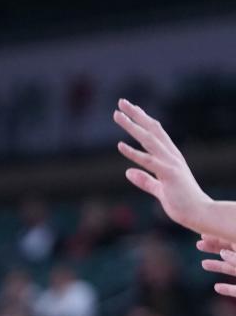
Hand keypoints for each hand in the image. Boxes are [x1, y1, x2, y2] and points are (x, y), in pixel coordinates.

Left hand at [113, 99, 211, 232]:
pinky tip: (120, 145)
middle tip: (120, 102)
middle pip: (151, 130)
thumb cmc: (182, 203)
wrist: (199, 213)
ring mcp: (170, 163)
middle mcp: (170, 155)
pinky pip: (149, 161)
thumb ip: (145, 181)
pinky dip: (134, 153)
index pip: (154, 133)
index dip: (142, 120)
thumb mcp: (159, 190)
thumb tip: (127, 173)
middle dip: (136, 115)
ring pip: (148, 140)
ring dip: (132, 126)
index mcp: (169, 157)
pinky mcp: (169, 175)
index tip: (128, 109)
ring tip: (117, 115)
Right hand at [197, 237, 235, 299]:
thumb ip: (234, 259)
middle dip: (215, 249)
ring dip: (218, 266)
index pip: (231, 242)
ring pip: (232, 270)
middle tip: (198, 245)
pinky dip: (227, 288)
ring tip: (203, 264)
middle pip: (231, 253)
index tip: (203, 235)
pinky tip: (217, 287)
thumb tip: (222, 252)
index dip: (218, 238)